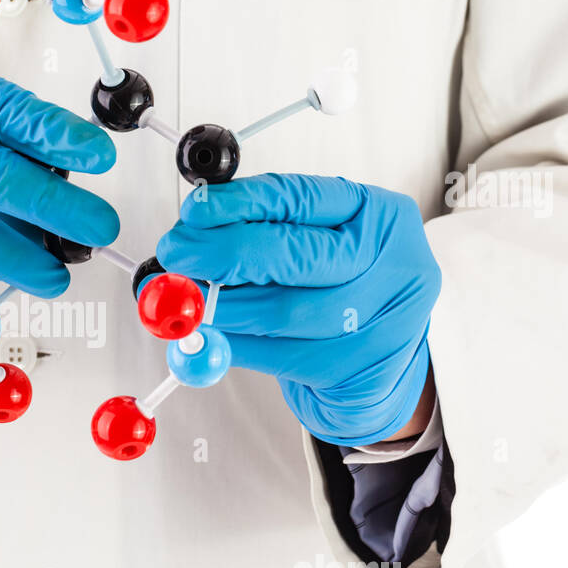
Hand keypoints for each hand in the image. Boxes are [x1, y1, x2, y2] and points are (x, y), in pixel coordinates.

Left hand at [157, 173, 439, 445]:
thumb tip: (195, 231)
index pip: (301, 198)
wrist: (381, 368)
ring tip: (188, 303)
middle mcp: (390, 262)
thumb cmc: (344, 294)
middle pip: (294, 253)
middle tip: (177, 255)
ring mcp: (384, 319)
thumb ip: (267, 231)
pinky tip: (213, 338)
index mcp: (379, 215)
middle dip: (222, 254)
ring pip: (285, 310)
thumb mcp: (320, 246)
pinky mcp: (362, 368)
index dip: (239, 203)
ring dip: (223, 307)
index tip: (194, 212)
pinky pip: (282, 356)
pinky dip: (236, 345)